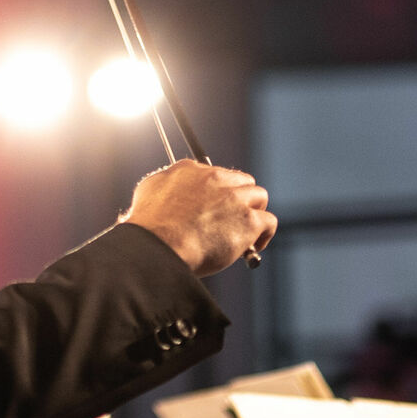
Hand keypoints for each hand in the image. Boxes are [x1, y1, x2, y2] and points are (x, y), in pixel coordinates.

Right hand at [121, 162, 276, 276]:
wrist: (159, 247)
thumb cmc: (148, 229)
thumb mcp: (147, 194)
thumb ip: (163, 187)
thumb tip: (167, 194)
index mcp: (188, 170)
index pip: (214, 174)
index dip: (217, 192)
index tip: (214, 207)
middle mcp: (214, 178)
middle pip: (241, 181)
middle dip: (240, 198)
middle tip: (233, 219)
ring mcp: (233, 198)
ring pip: (259, 196)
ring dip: (254, 212)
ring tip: (247, 232)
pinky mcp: (248, 220)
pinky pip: (269, 221)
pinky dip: (264, 233)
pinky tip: (255, 245)